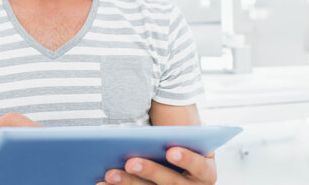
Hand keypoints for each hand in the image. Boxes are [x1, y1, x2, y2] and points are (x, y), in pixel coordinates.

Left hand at [99, 148, 216, 184]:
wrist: (180, 164)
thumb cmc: (181, 146)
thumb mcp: (186, 141)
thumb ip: (176, 138)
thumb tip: (152, 129)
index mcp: (206, 171)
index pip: (200, 167)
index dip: (187, 159)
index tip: (171, 151)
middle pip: (171, 183)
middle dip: (150, 172)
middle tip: (131, 162)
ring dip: (129, 184)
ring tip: (110, 174)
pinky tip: (103, 184)